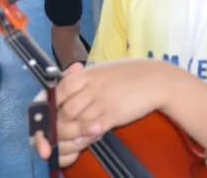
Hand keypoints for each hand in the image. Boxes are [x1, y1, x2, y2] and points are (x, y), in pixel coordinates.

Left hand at [34, 59, 171, 164]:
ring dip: (72, 133)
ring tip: (74, 137)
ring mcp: (102, 101)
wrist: (157, 79)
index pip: (58, 89)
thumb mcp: (103, 69)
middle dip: (59, 124)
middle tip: (60, 132)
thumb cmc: (131, 73)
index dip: (50, 104)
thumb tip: (66, 88)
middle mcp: (91, 86)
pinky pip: (92, 130)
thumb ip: (84, 78)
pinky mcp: (113, 114)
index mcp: (87, 74)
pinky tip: (89, 137)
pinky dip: (87, 137)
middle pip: (64, 110)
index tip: (49, 113)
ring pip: (75, 122)